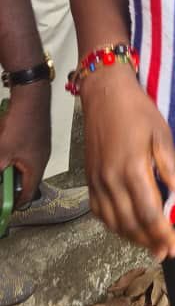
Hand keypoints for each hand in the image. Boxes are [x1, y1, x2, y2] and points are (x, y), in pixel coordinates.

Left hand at [0, 82, 50, 204]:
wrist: (31, 96)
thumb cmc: (21, 124)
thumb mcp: (3, 152)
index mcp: (36, 167)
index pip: (27, 194)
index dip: (14, 204)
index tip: (5, 209)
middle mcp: (41, 159)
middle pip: (25, 181)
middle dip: (9, 184)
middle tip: (2, 184)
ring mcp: (39, 147)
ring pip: (22, 166)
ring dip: (9, 169)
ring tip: (1, 163)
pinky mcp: (34, 137)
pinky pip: (22, 154)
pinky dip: (12, 157)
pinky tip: (4, 149)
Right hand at [80, 65, 174, 259]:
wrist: (105, 95)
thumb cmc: (138, 111)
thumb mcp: (161, 133)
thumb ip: (172, 167)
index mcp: (133, 169)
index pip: (150, 212)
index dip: (163, 233)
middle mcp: (112, 180)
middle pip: (131, 223)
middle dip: (150, 242)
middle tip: (167, 252)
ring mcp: (97, 182)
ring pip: (114, 222)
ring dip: (132, 238)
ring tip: (150, 246)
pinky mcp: (89, 180)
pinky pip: (99, 212)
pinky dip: (114, 226)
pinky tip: (126, 228)